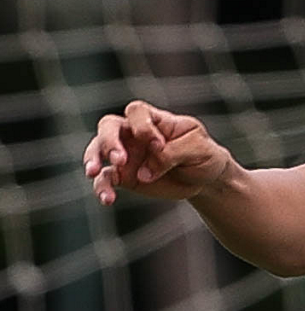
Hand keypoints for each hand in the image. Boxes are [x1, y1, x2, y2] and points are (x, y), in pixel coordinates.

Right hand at [84, 100, 232, 204]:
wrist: (206, 178)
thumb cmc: (203, 155)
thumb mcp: (197, 148)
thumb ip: (170, 154)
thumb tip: (142, 173)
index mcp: (157, 120)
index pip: (137, 112)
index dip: (143, 126)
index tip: (160, 145)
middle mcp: (136, 134)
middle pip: (109, 125)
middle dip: (108, 140)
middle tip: (119, 159)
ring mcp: (128, 155)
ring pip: (98, 149)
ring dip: (93, 159)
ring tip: (94, 172)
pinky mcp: (124, 176)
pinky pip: (105, 179)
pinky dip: (102, 187)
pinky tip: (107, 199)